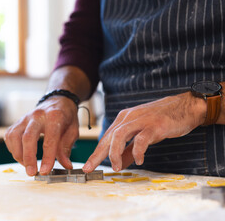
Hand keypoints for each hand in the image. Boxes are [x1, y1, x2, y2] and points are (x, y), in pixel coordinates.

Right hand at [4, 97, 79, 175]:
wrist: (57, 100)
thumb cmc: (65, 117)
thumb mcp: (73, 130)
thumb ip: (66, 148)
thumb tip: (66, 166)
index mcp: (54, 117)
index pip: (49, 139)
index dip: (47, 157)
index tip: (45, 171)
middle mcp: (37, 116)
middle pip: (27, 137)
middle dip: (28, 158)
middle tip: (32, 173)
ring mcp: (25, 118)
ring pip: (14, 136)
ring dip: (18, 154)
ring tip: (27, 165)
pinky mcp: (17, 121)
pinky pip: (9, 136)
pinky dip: (12, 148)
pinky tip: (20, 155)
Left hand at [82, 92, 205, 172]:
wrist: (186, 106)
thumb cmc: (163, 121)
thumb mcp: (142, 135)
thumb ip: (130, 150)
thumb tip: (120, 164)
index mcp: (124, 119)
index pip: (106, 138)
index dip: (96, 152)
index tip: (88, 166)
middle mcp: (129, 118)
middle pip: (108, 137)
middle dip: (97, 154)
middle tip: (90, 168)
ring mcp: (141, 120)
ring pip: (120, 135)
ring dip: (115, 152)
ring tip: (116, 167)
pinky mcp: (154, 125)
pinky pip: (142, 138)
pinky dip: (138, 151)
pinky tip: (139, 160)